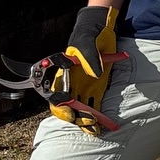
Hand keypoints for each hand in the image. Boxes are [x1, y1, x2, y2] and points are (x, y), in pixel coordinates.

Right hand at [43, 5, 119, 131]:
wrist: (100, 29)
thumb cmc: (89, 35)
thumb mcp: (87, 43)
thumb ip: (89, 58)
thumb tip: (93, 74)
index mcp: (63, 74)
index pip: (57, 96)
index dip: (61, 107)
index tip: (70, 113)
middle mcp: (71, 83)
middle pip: (69, 106)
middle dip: (77, 117)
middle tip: (89, 123)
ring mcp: (83, 87)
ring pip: (81, 109)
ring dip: (86, 121)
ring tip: (96, 130)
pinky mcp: (96, 88)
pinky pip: (94, 105)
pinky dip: (98, 115)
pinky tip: (102, 124)